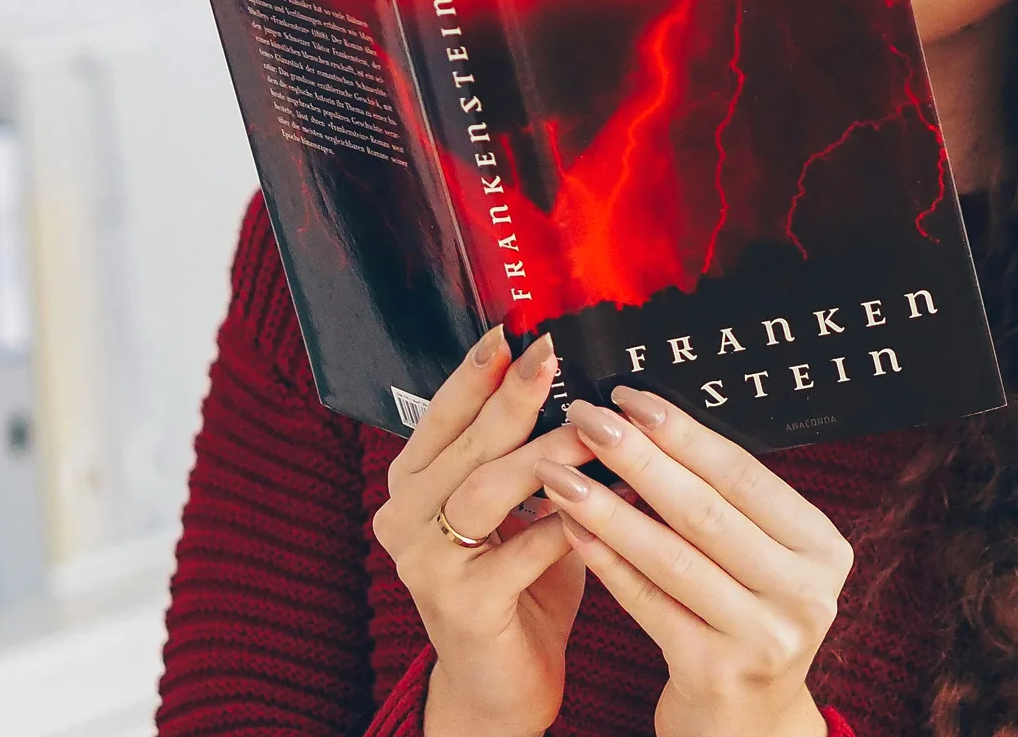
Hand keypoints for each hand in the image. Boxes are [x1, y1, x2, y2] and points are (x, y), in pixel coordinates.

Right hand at [372, 327, 599, 736]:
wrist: (499, 685)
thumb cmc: (517, 585)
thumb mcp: (515, 510)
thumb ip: (526, 454)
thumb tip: (579, 383)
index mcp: (412, 484)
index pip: (441, 414)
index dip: (477, 372)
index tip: (513, 332)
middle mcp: (404, 518)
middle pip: (466, 444)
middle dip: (515, 397)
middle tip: (553, 354)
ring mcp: (426, 563)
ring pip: (489, 489)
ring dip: (549, 453)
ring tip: (596, 426)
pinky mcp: (462, 605)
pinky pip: (524, 551)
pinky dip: (572, 522)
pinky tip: (614, 501)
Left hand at [533, 388, 851, 736]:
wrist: (746, 729)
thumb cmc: (744, 623)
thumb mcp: (760, 563)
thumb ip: (727, 506)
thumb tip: (650, 422)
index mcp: (823, 549)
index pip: (744, 475)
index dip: (683, 433)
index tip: (629, 398)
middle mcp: (805, 593)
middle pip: (705, 510)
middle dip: (637, 457)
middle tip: (585, 418)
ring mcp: (764, 637)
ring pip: (671, 554)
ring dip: (607, 505)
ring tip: (558, 471)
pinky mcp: (716, 672)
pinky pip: (648, 602)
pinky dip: (606, 561)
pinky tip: (571, 527)